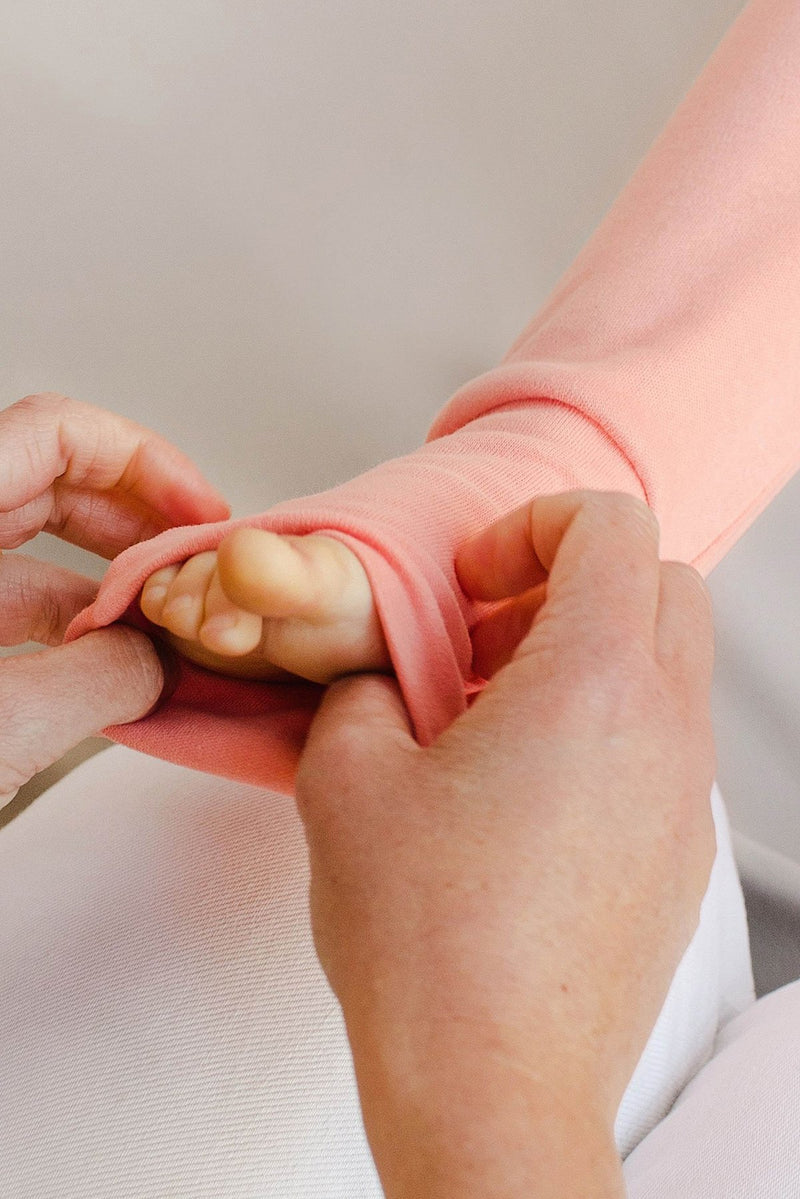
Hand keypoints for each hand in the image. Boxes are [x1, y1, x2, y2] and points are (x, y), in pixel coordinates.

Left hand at [0, 392, 229, 807]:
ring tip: (168, 626)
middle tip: (195, 565)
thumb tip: (157, 658)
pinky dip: (67, 628)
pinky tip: (114, 666)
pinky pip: (7, 608)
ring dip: (106, 580)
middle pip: (45, 479)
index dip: (140, 460)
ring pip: (29, 550)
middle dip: (133, 519)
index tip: (197, 514)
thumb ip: (98, 678)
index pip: (46, 432)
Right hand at [295, 491, 715, 1198]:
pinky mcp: (679, 860)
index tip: (472, 583)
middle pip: (663, 584)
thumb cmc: (430, 944)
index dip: (531, 526)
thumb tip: (383, 682)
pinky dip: (606, 730)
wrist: (491, 1086)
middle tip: (487, 638)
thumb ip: (363, 691)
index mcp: (592, 682)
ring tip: (493, 722)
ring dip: (588, 659)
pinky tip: (523, 797)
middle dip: (572, 583)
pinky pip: (662, 748)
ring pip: (668, 669)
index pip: (611, 526)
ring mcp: (683, 799)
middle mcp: (663, 730)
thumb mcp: (347, 780)